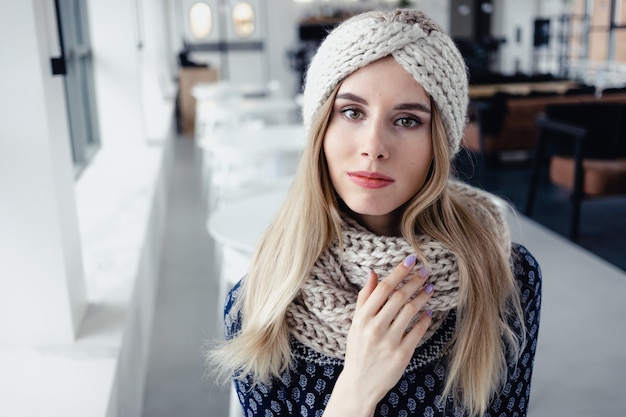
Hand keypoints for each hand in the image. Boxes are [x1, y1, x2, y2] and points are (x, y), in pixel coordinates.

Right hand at [324, 255, 432, 415]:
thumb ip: (364, 298)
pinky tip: (429, 312)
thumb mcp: (355, 323)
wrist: (359, 384)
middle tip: (426, 270)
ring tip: (430, 288)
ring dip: (423, 297)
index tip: (411, 259)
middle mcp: (374, 328)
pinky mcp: (402, 354)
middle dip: (415, 280)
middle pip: (399, 297)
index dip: (399, 271)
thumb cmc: (358, 349)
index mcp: (362, 318)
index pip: (383, 288)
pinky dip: (425, 319)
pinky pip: (418, 331)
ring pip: (411, 311)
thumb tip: (373, 273)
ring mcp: (389, 341)